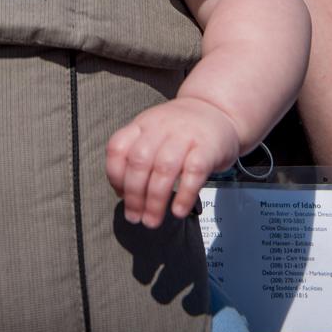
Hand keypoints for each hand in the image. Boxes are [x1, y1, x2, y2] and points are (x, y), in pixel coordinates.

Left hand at [106, 97, 239, 227]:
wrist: (217, 110)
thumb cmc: (180, 131)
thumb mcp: (153, 132)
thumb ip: (137, 155)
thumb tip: (123, 193)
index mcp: (143, 124)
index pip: (118, 147)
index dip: (115, 175)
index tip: (120, 195)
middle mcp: (161, 127)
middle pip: (139, 161)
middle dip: (134, 195)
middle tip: (134, 218)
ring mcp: (185, 136)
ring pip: (164, 168)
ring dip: (155, 200)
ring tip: (152, 221)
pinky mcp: (208, 148)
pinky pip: (194, 172)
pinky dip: (184, 194)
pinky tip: (177, 211)